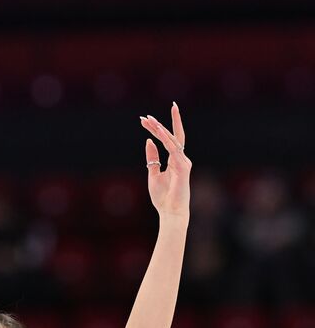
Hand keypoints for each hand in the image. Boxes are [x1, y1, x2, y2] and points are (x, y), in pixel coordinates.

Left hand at [140, 103, 189, 219]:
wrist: (170, 211)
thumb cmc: (163, 196)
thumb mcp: (153, 174)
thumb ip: (152, 158)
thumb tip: (149, 141)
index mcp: (174, 159)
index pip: (167, 139)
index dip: (156, 129)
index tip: (145, 119)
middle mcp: (181, 158)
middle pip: (171, 136)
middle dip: (159, 124)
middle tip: (145, 116)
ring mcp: (183, 162)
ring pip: (172, 140)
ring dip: (160, 130)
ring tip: (149, 121)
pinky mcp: (183, 167)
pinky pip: (174, 150)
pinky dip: (166, 140)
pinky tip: (157, 132)